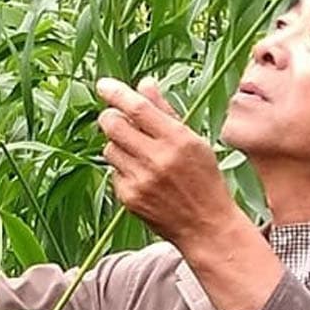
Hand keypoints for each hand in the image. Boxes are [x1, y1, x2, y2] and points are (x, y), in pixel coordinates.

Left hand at [94, 77, 240, 248]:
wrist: (206, 225)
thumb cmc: (203, 179)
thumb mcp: (193, 141)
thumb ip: (165, 111)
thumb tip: (145, 84)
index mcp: (178, 140)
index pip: (138, 108)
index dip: (117, 93)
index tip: (103, 85)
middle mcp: (157, 159)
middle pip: (113, 125)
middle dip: (110, 117)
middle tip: (116, 118)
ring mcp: (141, 180)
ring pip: (109, 148)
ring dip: (118, 145)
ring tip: (140, 154)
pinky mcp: (129, 197)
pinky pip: (113, 172)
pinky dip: (122, 169)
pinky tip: (142, 177)